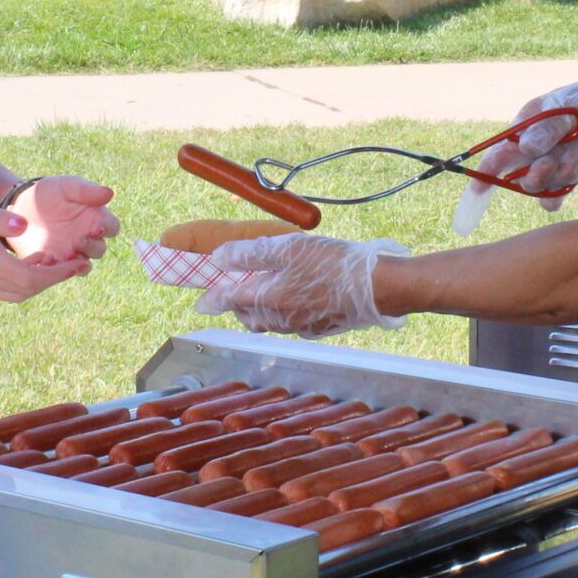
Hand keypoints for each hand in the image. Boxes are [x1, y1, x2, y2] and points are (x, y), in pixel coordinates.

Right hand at [0, 192, 88, 302]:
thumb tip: (25, 226)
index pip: (29, 278)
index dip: (56, 274)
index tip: (76, 261)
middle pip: (25, 291)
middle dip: (53, 280)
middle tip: (74, 263)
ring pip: (13, 294)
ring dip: (37, 283)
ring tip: (53, 263)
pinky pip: (0, 290)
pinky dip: (19, 281)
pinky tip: (24, 263)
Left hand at [10, 176, 119, 264]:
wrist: (20, 207)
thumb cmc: (49, 193)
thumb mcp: (66, 186)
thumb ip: (86, 190)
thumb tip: (110, 193)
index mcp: (95, 218)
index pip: (112, 227)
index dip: (108, 228)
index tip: (97, 226)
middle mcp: (88, 238)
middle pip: (100, 249)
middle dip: (91, 246)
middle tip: (78, 240)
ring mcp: (73, 253)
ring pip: (84, 265)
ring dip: (78, 262)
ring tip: (66, 253)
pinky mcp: (56, 264)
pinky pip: (62, 273)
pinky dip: (57, 270)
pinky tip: (47, 260)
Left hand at [193, 233, 408, 337]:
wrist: (376, 288)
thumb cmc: (332, 263)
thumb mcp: (286, 248)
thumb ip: (249, 255)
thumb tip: (218, 259)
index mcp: (267, 299)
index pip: (230, 300)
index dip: (214, 297)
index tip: (201, 303)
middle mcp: (280, 319)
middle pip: (248, 316)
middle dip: (237, 305)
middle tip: (235, 290)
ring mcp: (300, 327)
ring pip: (269, 322)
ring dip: (260, 309)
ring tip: (263, 291)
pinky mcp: (319, 328)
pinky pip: (290, 323)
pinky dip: (283, 312)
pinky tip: (295, 297)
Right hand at [471, 63, 577, 206]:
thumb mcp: (566, 105)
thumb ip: (547, 127)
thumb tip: (526, 148)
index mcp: (523, 128)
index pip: (497, 153)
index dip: (486, 170)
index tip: (479, 187)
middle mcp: (532, 151)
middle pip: (515, 176)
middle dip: (528, 175)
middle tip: (548, 162)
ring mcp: (551, 166)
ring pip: (537, 187)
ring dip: (553, 176)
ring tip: (577, 153)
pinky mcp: (570, 177)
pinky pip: (555, 197)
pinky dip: (561, 192)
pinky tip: (576, 166)